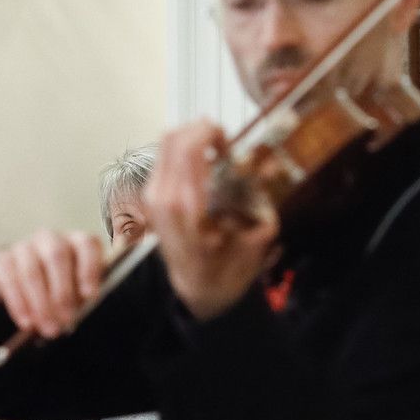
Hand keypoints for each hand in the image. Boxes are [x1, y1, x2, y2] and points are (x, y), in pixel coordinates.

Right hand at [0, 229, 109, 342]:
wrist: (24, 293)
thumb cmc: (61, 293)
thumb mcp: (78, 295)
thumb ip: (83, 298)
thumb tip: (80, 313)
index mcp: (76, 243)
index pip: (87, 245)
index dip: (89, 269)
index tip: (89, 296)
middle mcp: (50, 240)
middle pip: (56, 256)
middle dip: (62, 292)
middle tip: (66, 321)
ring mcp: (23, 247)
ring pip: (31, 270)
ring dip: (40, 304)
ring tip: (49, 329)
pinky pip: (8, 279)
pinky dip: (19, 304)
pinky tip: (27, 322)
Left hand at [145, 120, 280, 321]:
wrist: (194, 288)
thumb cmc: (223, 270)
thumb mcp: (252, 244)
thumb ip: (259, 207)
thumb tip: (269, 170)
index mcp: (187, 208)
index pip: (188, 148)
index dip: (212, 134)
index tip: (230, 145)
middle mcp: (164, 197)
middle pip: (174, 137)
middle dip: (203, 131)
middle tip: (225, 146)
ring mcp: (152, 195)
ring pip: (166, 142)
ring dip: (193, 140)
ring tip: (215, 156)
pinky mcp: (150, 194)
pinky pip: (164, 156)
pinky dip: (184, 152)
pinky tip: (202, 168)